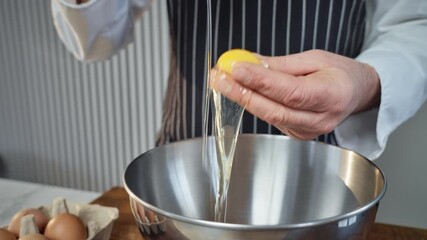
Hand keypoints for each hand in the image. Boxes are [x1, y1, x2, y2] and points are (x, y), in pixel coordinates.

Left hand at [210, 49, 379, 139]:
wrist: (354, 93)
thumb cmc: (339, 73)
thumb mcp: (315, 59)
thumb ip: (281, 65)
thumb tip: (250, 63)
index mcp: (331, 96)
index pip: (291, 92)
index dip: (262, 82)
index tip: (237, 69)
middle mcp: (320, 119)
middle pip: (275, 110)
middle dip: (242, 93)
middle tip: (219, 78)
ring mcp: (308, 131)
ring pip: (269, 116)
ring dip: (243, 98)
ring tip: (222, 81)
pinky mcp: (297, 134)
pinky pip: (271, 119)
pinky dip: (254, 104)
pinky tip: (241, 91)